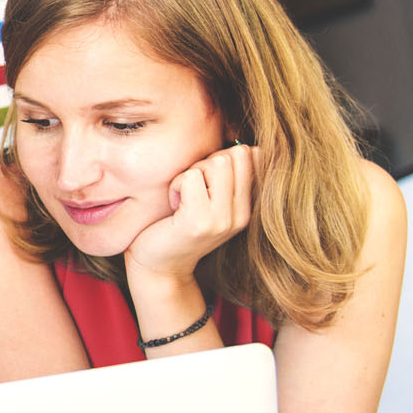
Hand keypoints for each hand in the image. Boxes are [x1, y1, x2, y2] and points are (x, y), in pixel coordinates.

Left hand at [124, 143, 254, 283]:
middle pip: (235, 154)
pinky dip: (176, 185)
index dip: (222, 157)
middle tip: (190, 190)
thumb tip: (238, 143)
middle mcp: (241, 214)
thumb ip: (224, 177)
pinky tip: (173, 206)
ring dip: (190, 173)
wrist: (158, 268)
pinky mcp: (199, 222)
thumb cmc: (174, 226)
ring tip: (182, 199)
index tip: (205, 183)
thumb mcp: (207, 201)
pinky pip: (191, 177)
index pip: (254, 155)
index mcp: (247, 207)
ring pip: (216, 162)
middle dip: (206, 163)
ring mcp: (223, 219)